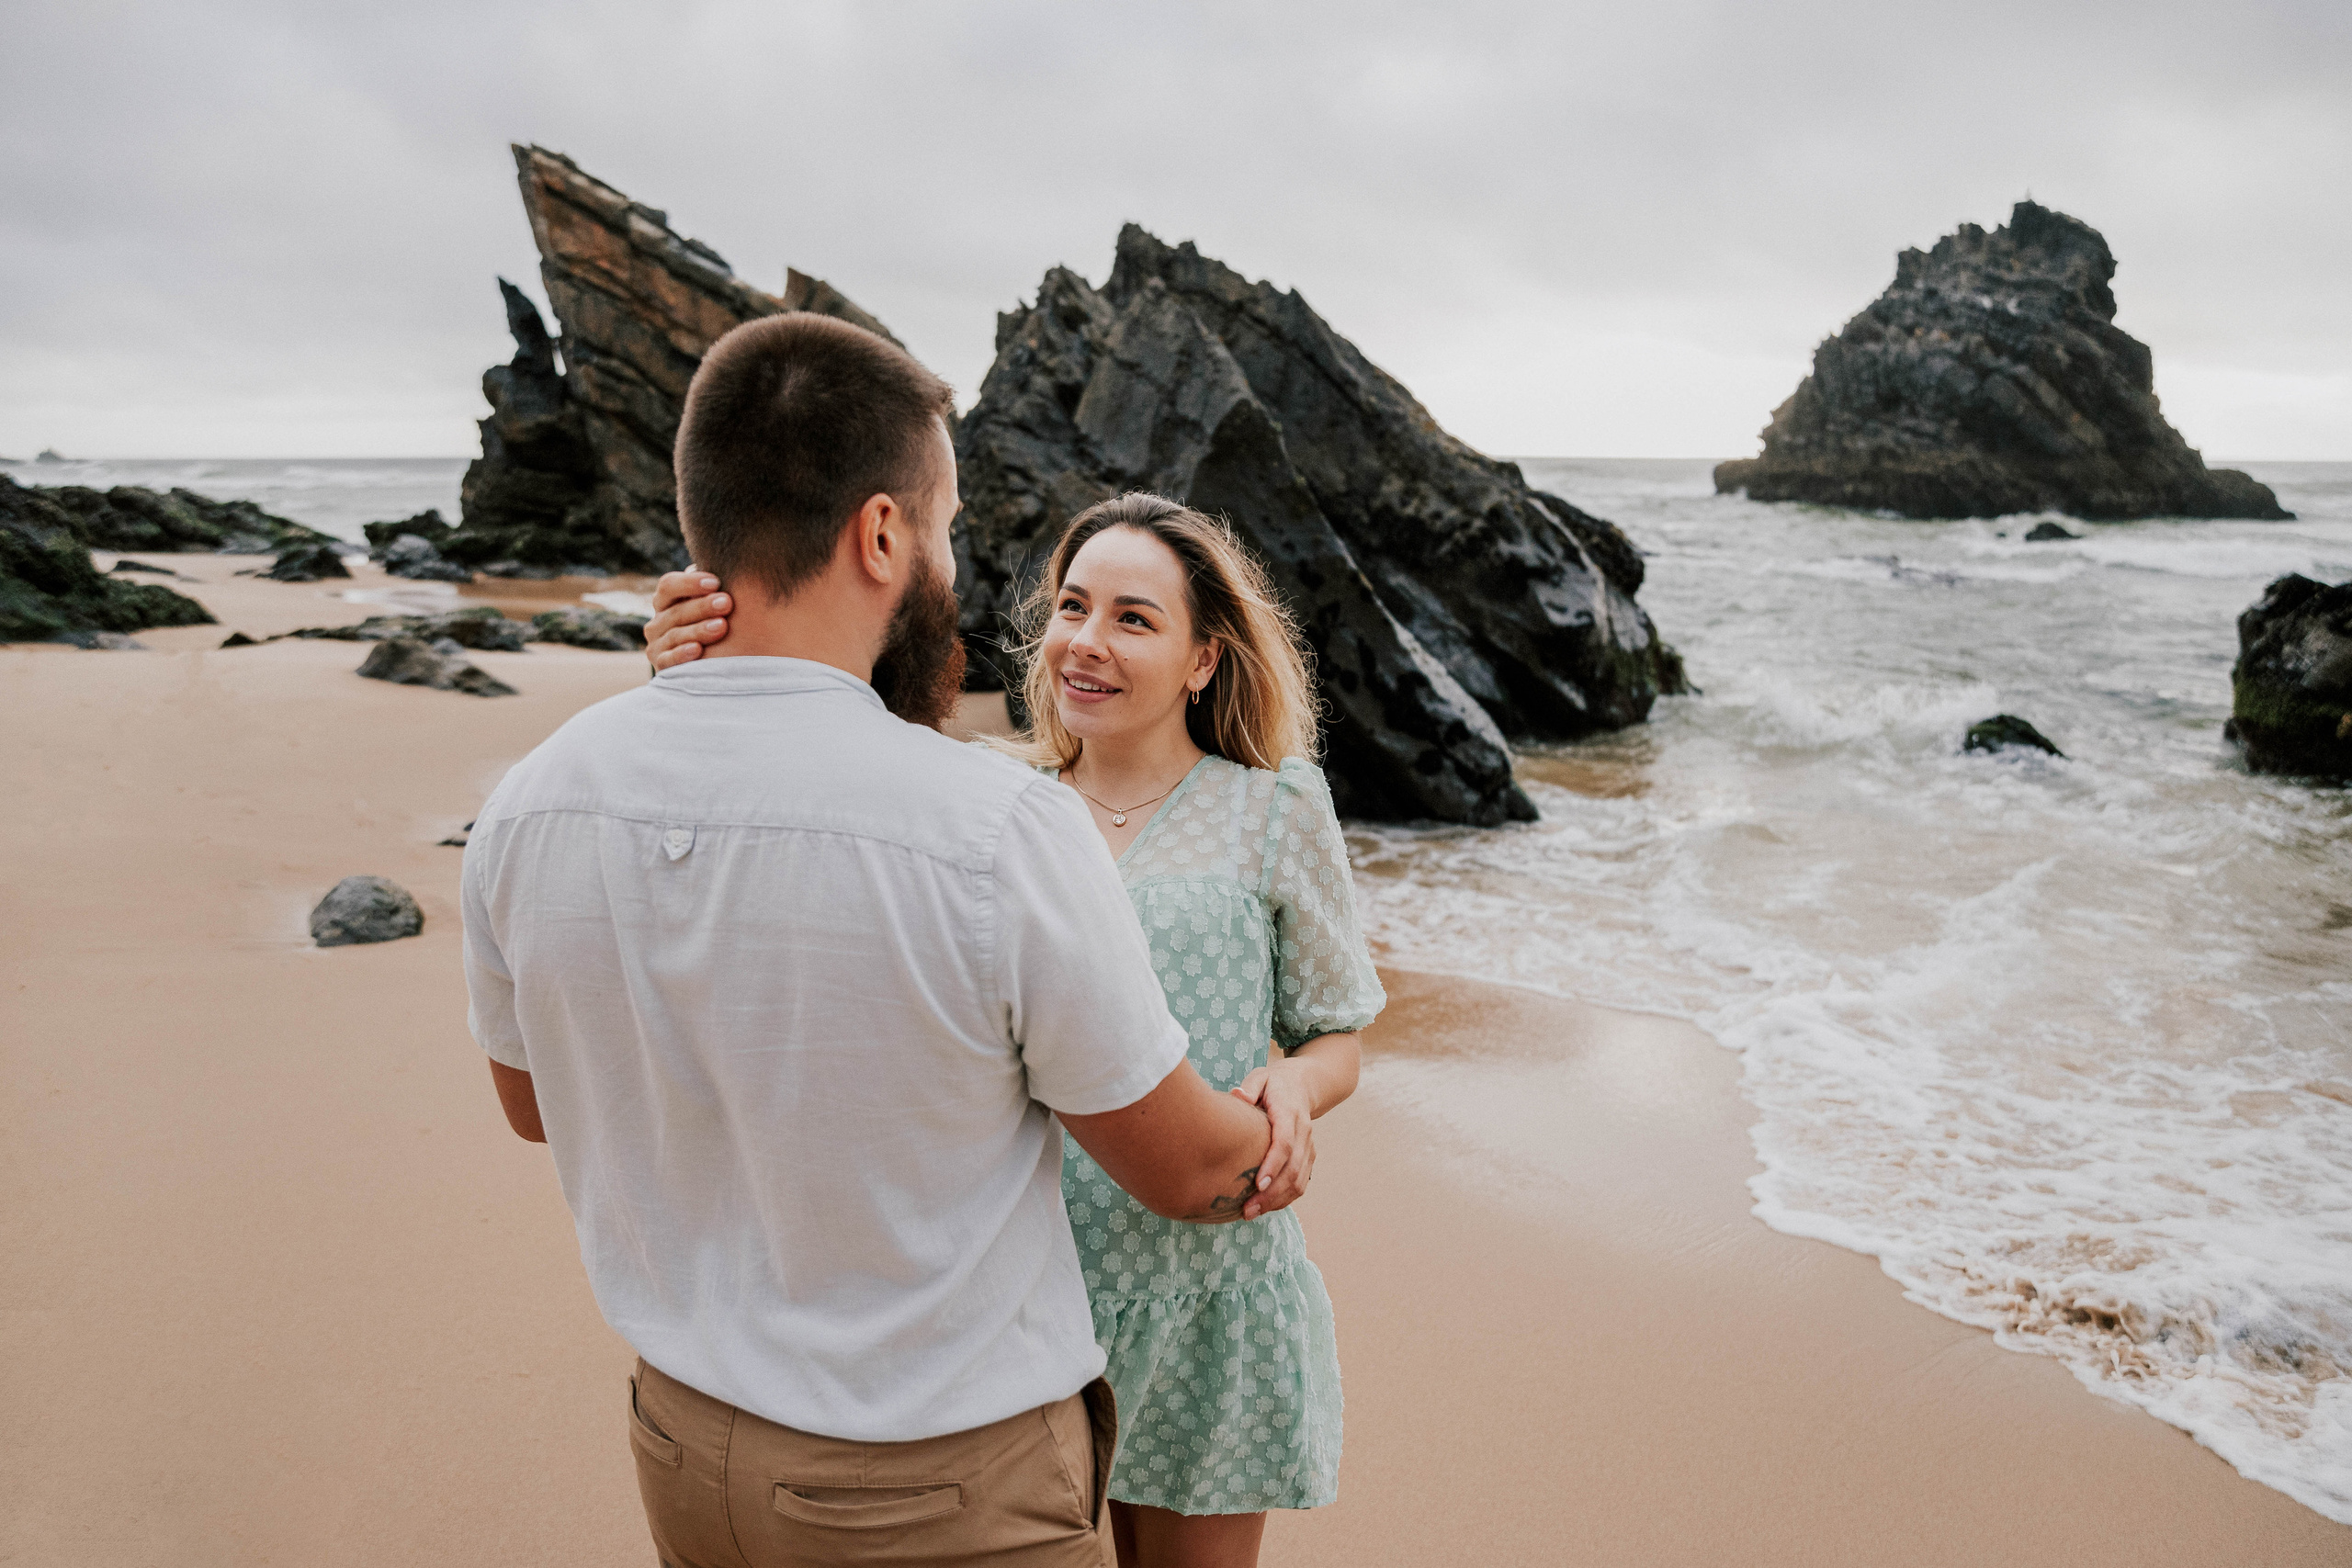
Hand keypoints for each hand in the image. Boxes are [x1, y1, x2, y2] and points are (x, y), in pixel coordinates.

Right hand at [644, 567, 732, 670]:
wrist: (707, 663)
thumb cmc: (714, 622)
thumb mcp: (712, 603)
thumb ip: (713, 589)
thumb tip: (730, 565)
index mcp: (666, 601)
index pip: (668, 585)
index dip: (690, 583)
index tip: (716, 582)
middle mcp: (657, 621)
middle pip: (676, 611)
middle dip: (702, 606)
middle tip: (727, 603)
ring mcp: (657, 644)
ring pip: (675, 634)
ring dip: (698, 630)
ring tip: (722, 626)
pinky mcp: (661, 666)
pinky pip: (668, 660)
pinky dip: (682, 654)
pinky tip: (698, 650)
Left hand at [1230, 1059, 1316, 1216]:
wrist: (1304, 1084)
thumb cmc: (1274, 1083)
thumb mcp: (1261, 1076)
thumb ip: (1250, 1087)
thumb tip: (1238, 1096)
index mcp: (1290, 1112)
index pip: (1285, 1143)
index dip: (1273, 1165)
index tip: (1258, 1184)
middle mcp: (1304, 1131)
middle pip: (1293, 1168)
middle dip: (1272, 1193)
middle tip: (1247, 1210)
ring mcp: (1308, 1145)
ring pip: (1299, 1180)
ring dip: (1278, 1201)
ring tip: (1251, 1213)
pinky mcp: (1309, 1156)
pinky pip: (1301, 1182)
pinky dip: (1285, 1198)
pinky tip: (1264, 1207)